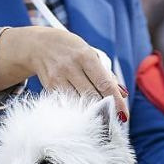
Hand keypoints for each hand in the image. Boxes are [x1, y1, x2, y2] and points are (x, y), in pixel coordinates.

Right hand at [0, 26, 128, 119]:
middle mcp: (71, 66)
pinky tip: (82, 109)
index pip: (104, 83)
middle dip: (104, 109)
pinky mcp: (49, 87)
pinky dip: (77, 108)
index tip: (124, 115)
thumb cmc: (72, 50)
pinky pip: (67, 102)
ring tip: (99, 115)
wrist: (39, 45)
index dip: (116, 101)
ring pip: (79, 102)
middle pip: (92, 96)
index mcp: (85, 56)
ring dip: (91, 111)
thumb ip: (106, 73)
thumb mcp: (90, 54)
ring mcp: (58, 77)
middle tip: (113, 119)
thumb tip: (122, 93)